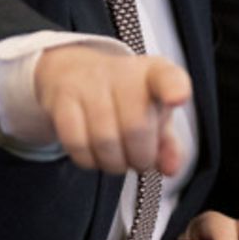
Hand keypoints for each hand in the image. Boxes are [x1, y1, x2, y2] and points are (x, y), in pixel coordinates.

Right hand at [34, 45, 190, 175]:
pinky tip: (94, 156)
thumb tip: (171, 168)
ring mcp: (88, 83)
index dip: (173, 89)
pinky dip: (88, 160)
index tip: (177, 98)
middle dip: (140, 158)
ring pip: (104, 140)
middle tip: (139, 160)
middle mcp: (122, 73)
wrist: (75, 71)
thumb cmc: (125, 97)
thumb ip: (167, 143)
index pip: (168, 77)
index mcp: (155, 73)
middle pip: (135, 127)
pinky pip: (76, 142)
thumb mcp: (153, 113)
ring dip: (114, 163)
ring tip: (117, 159)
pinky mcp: (62, 99)